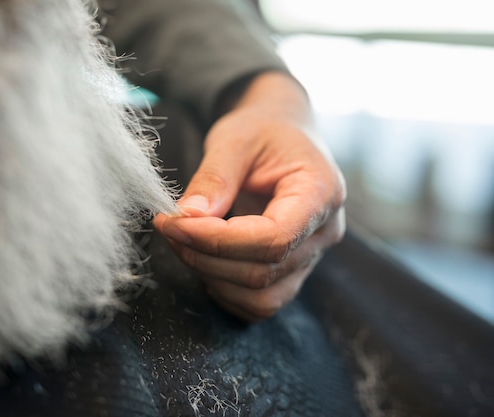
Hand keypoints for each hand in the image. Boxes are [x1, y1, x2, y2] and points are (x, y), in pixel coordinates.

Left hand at [153, 72, 345, 321]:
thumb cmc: (261, 130)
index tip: (176, 223)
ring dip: (213, 278)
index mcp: (321, 192)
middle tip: (169, 227)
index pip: (274, 239)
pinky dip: (227, 291)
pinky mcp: (294, 269)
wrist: (280, 132)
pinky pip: (262, 303)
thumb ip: (214, 178)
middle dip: (205, 257)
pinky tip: (206, 261)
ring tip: (184, 243)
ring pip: (263, 298)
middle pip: (264, 272)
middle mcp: (324, 231)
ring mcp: (312, 255)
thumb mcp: (234, 139)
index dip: (219, 241)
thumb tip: (187, 218)